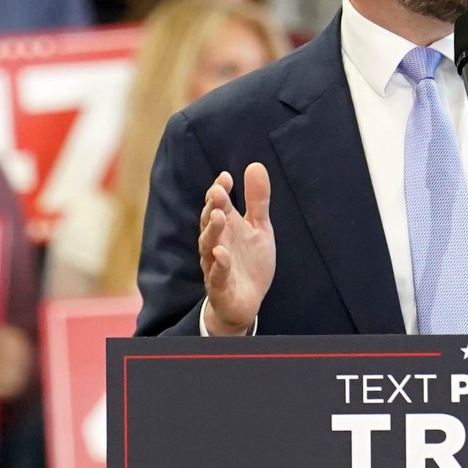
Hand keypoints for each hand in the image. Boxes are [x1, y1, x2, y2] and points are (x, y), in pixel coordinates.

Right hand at [198, 163, 275, 334]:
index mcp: (226, 227)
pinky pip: (217, 274)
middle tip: (217, 192)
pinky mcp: (220, 286)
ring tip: (219, 216)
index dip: (220, 191)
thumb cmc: (249, 261)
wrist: (246, 301)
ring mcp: (215, 264)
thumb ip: (257, 200)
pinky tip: (222, 253)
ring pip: (208, 246)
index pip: (218, 205)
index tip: (226, 177)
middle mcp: (216, 242)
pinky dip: (219, 264)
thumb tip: (255, 165)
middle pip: (209, 222)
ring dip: (212, 231)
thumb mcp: (259, 227)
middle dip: (212, 207)